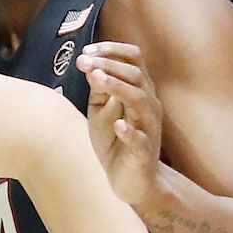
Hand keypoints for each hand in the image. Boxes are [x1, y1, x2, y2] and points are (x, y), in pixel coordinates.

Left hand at [80, 41, 161, 209]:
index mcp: (139, 91)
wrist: (130, 181)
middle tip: (84, 61)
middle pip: (136, 74)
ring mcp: (148, 128)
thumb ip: (98, 89)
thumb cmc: (115, 143)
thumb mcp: (101, 112)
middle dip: (109, 64)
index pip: (134, 59)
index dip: (112, 51)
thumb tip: (89, 62)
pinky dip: (129, 132)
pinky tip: (118, 126)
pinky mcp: (144, 153)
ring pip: (140, 100)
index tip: (87, 51)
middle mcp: (148, 104)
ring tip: (96, 79)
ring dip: (118, 87)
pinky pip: (141, 139)